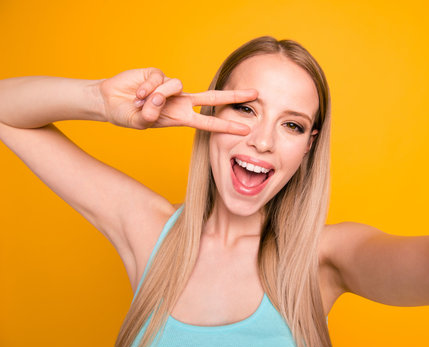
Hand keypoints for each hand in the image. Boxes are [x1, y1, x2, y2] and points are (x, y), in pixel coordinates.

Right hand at [97, 67, 256, 133]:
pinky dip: (145, 87)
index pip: (208, 121)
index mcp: (180, 116)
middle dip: (234, 97)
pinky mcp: (157, 73)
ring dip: (157, 96)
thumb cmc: (129, 115)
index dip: (226, 125)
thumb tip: (157, 101)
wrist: (109, 102)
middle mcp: (179, 101)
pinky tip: (137, 93)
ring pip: (175, 85)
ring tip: (142, 103)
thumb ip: (152, 114)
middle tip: (256, 94)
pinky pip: (158, 78)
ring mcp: (170, 87)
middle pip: (212, 98)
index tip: (244, 129)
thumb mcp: (142, 122)